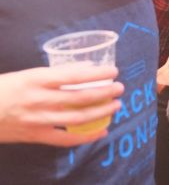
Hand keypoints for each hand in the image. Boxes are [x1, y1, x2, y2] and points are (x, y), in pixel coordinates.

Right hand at [0, 65, 123, 145]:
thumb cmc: (5, 89)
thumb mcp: (28, 74)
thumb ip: (56, 73)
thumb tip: (86, 67)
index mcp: (37, 79)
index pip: (74, 75)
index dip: (97, 74)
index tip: (114, 71)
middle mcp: (39, 100)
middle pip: (80, 97)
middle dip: (105, 93)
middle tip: (120, 88)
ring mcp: (38, 120)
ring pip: (77, 118)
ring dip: (101, 112)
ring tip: (115, 106)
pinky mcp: (35, 136)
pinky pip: (65, 140)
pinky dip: (86, 137)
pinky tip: (101, 131)